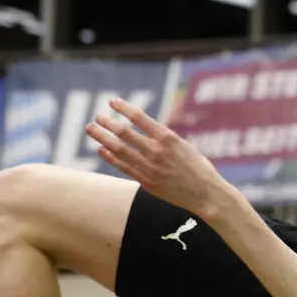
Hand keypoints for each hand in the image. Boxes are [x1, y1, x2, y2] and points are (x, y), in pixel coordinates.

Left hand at [86, 98, 227, 214]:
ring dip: (102, 137)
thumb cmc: (199, 169)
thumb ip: (164, 139)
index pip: (139, 118)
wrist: (206, 194)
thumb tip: (148, 131)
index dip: (123, 108)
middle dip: (108, 123)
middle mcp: (156, 151)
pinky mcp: (147, 181)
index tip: (113, 102)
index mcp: (168, 138)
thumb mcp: (185, 146)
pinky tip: (102, 149)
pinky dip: (111, 157)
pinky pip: (124, 167)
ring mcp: (149, 167)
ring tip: (90, 129)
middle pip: (124, 133)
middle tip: (97, 117)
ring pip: (119, 149)